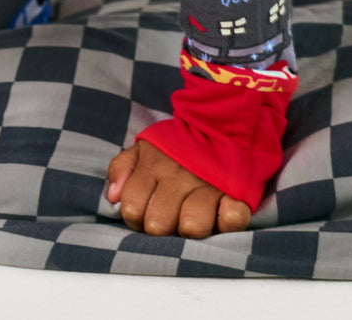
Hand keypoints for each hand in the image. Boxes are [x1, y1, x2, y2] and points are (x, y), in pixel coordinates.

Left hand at [106, 139, 250, 237]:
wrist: (220, 122)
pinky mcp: (237, 192)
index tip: (146, 210)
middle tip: (169, 217)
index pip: (132, 208)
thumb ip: (121, 168)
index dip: (135, 216)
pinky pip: (233, 218)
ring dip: (190, 228)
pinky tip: (219, 214)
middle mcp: (179, 176)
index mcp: (154, 165)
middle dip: (161, 227)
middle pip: (157, 225)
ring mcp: (209, 184)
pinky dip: (226, 222)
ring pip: (191, 227)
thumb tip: (114, 197)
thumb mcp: (143, 149)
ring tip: (191, 218)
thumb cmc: (176, 147)